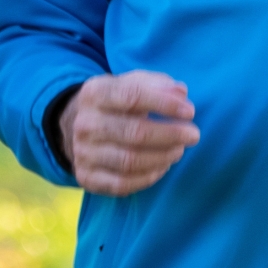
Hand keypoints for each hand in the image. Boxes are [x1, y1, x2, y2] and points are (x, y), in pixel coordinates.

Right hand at [61, 71, 198, 196]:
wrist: (74, 125)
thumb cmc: (116, 102)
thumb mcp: (131, 84)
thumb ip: (158, 84)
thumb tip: (181, 92)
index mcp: (94, 93)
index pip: (132, 96)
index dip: (164, 104)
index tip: (190, 112)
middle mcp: (84, 123)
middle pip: (134, 132)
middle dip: (170, 135)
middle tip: (193, 135)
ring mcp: (83, 152)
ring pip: (130, 161)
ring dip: (162, 157)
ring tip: (179, 150)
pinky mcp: (86, 177)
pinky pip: (122, 183)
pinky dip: (148, 177)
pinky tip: (162, 167)